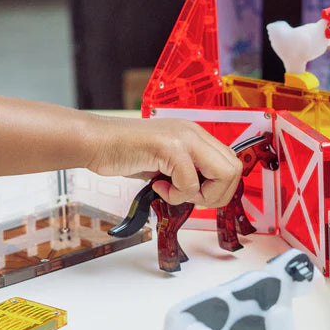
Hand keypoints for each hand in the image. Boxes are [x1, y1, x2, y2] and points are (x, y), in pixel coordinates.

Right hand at [86, 117, 242, 207]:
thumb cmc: (123, 152)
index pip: (231, 162)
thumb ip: (186, 169)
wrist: (96, 142)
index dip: (219, 187)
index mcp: (195, 134)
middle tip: (188, 197)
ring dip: (198, 195)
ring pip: (222, 175)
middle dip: (215, 194)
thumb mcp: (163, 160)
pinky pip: (190, 184)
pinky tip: (156, 185)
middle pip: (234, 169)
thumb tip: (204, 192)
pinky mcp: (170, 148)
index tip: (195, 194)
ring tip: (172, 191)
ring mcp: (184, 138)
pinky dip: (174, 195)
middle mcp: (194, 132)